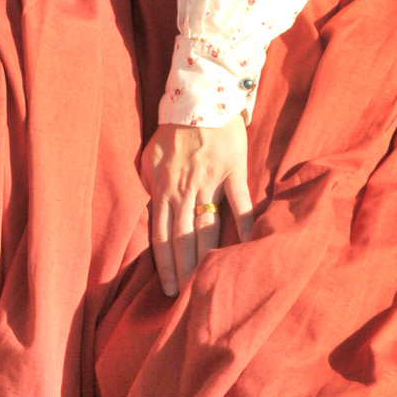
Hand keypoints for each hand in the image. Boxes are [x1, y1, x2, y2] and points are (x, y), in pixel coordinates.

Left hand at [140, 116, 254, 298]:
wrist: (199, 97)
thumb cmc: (172, 129)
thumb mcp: (149, 157)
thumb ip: (149, 184)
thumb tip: (152, 209)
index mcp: (162, 188)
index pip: (161, 236)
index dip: (164, 265)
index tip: (168, 290)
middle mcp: (184, 189)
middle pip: (184, 239)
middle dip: (185, 271)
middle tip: (188, 299)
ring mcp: (209, 180)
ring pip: (208, 226)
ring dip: (208, 257)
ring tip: (210, 283)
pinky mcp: (232, 170)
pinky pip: (239, 202)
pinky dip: (243, 224)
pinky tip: (247, 246)